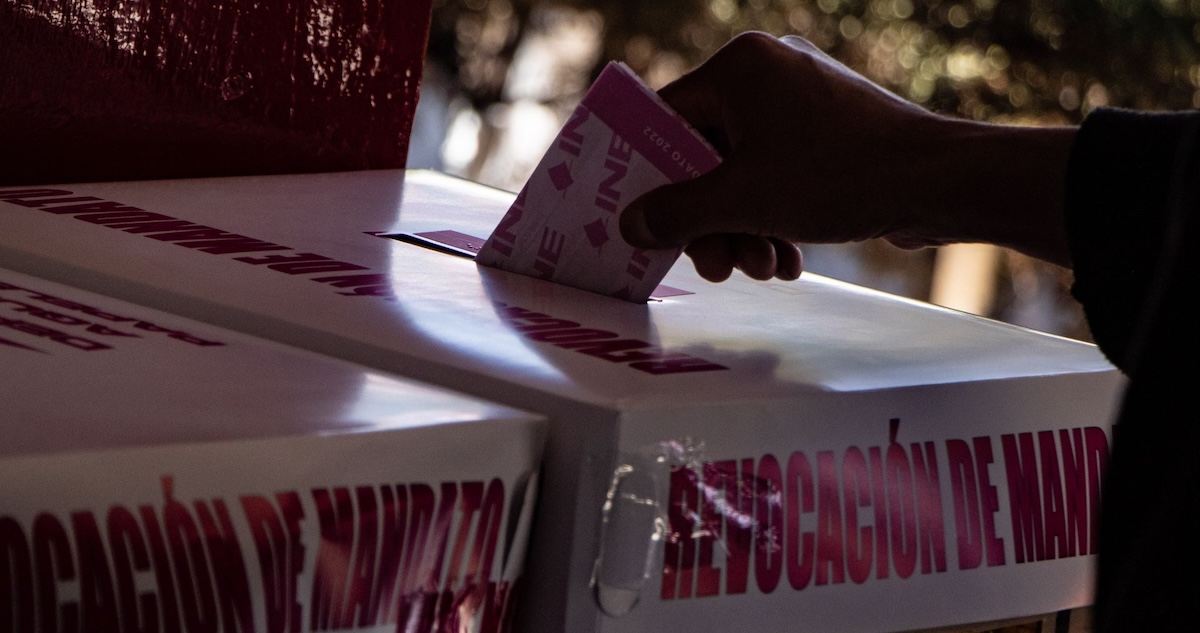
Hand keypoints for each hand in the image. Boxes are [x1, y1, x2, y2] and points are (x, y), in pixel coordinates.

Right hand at [619, 32, 1076, 281]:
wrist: (941, 183)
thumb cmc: (841, 174)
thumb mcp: (741, 200)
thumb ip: (675, 213)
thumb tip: (631, 225)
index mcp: (739, 68)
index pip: (666, 119)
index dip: (649, 175)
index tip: (641, 218)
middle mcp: (767, 76)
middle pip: (704, 156)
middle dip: (708, 220)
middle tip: (712, 266)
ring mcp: (801, 105)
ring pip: (742, 175)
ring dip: (742, 229)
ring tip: (760, 268)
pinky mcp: (828, 136)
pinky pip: (778, 178)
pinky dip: (774, 220)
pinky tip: (787, 260)